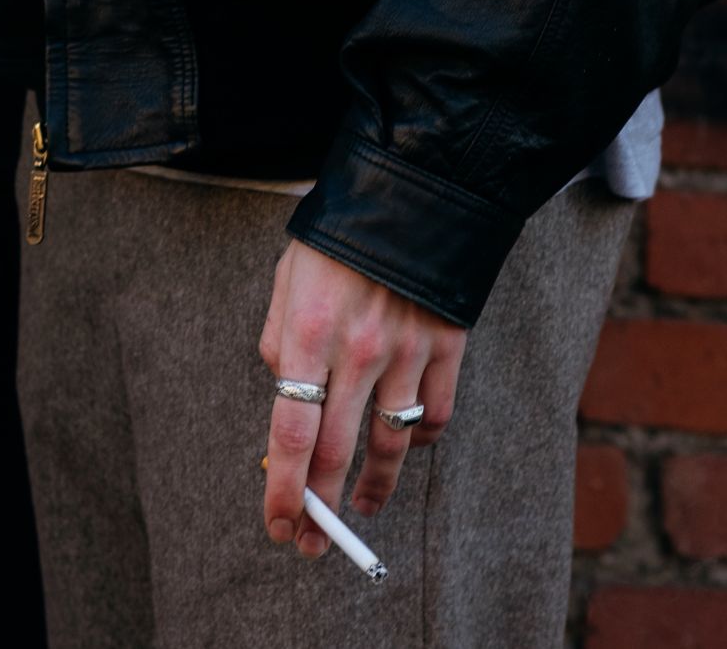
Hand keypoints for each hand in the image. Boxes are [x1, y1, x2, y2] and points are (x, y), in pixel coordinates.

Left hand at [258, 238, 465, 554]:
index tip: (279, 526)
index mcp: (309, 328)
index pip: (291, 432)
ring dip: (372, 491)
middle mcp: (358, 349)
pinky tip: (402, 450)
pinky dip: (418, 444)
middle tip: (312, 543)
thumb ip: (280, 336)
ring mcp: (407, 350)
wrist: (417, 182)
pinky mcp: (447, 345)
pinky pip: (435, 417)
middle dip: (321, 509)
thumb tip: (282, 390)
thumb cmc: (341, 231)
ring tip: (359, 512)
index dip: (283, 490)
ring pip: (390, 447)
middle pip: (337, 453)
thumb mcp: (290, 274)